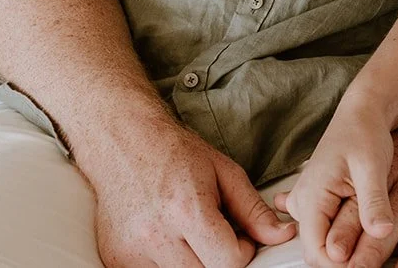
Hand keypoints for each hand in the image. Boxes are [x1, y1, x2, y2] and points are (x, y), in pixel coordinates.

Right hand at [77, 110, 294, 267]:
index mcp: (186, 210)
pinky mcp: (116, 259)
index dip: (242, 251)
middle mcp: (155, 235)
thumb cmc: (174, 152)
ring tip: (191, 234)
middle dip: (219, 259)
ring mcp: (131, 251)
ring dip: (195, 262)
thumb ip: (253, 210)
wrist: (123, 141)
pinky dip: (169, 263)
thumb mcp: (224, 172)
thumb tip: (280, 235)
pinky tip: (169, 239)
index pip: (228, 262)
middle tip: (216, 234)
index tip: (239, 237)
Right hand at [280, 99, 396, 265]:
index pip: (317, 251)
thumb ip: (374, 202)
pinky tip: (355, 237)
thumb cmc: (365, 134)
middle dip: (342, 261)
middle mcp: (302, 202)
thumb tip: (380, 233)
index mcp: (312, 197)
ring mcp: (305, 202)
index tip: (368, 266)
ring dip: (340, 249)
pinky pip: (319, 228)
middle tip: (372, 259)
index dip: (341, 265)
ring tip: (366, 246)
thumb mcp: (374, 166)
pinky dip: (336, 235)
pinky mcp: (314, 200)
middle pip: (316, 251)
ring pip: (318, 241)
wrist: (360, 113)